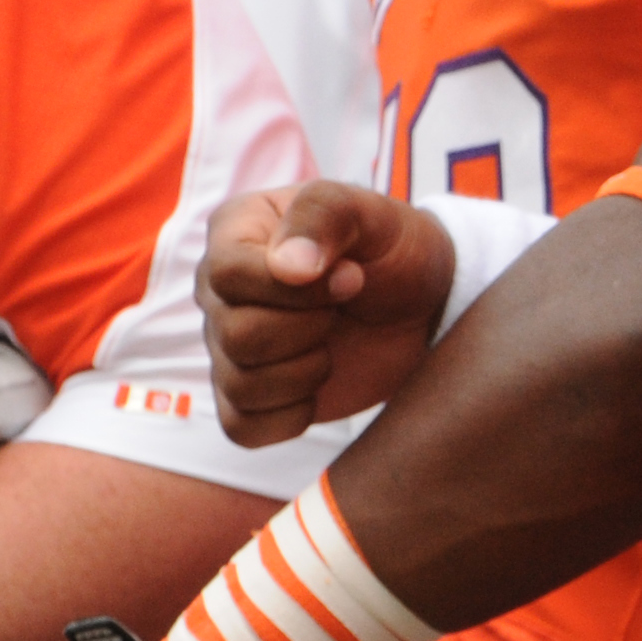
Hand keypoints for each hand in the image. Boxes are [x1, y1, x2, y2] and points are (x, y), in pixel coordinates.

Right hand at [201, 180, 458, 446]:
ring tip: (333, 343)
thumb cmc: (393, 248)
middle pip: (235, 333)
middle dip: (309, 330)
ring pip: (240, 383)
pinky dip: (290, 416)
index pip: (229, 273)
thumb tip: (287, 266)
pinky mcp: (250, 397)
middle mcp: (218, 290)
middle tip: (344, 310)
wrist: (423, 306)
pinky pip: (242, 426)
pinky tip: (320, 387)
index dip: (294, 289)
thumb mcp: (373, 213)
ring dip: (306, 371)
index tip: (351, 277)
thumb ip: (325, 216)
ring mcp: (228, 347)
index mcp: (234, 231)